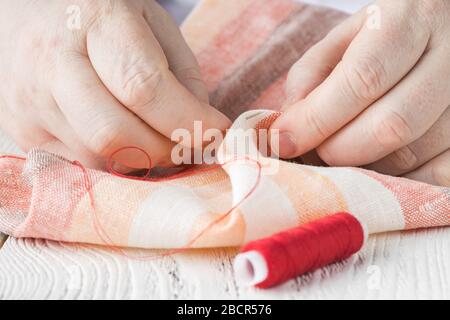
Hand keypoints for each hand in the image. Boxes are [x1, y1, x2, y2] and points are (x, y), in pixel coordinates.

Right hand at [0, 0, 229, 168]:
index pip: (143, 88)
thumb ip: (183, 76)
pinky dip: (114, 160)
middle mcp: (51, 65)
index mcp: (93, 23)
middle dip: (165, 150)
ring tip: (154, 134)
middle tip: (188, 143)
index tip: (217, 131)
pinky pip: (80, 165)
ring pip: (99, 158)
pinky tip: (123, 137)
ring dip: (141, 158)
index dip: (188, 120)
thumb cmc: (102, 16)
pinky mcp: (22, 131)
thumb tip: (199, 131)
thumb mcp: (154, 25)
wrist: (33, 13)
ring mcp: (29, 103)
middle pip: (114, 135)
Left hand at [271, 0, 449, 186]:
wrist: (437, 29)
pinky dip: (398, 179)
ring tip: (345, 152)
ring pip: (414, 154)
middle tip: (316, 151)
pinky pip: (438, 174)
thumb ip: (310, 78)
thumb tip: (291, 130)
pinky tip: (378, 162)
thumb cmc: (381, 38)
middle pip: (392, 124)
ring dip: (366, 166)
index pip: (363, 79)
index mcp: (410, 19)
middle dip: (339, 150)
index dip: (317, 119)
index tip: (284, 141)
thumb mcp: (340, 41)